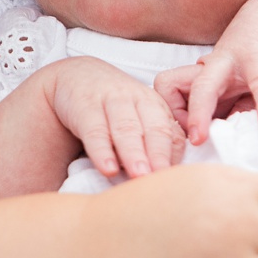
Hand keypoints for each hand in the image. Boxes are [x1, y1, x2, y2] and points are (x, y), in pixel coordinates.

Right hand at [44, 56, 184, 178]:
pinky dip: (101, 150)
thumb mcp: (139, 118)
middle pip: (154, 129)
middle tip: (164, 180)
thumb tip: (169, 181)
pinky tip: (108, 168)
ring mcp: (112, 100)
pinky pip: (95, 129)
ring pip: (126, 128)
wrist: (78, 75)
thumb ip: (154, 144)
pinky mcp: (85, 105)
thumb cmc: (115, 107)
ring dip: (134, 153)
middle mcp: (139, 100)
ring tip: (140, 176)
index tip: (180, 182)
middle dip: (160, 155)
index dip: (176, 158)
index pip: (173, 134)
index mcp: (157, 107)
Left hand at [156, 0, 257, 141]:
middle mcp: (208, 69)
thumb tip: (228, 143)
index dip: (174, 119)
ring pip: (202, 87)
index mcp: (202, 79)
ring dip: (198, 113)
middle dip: (169, 118)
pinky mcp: (256, 55)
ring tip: (201, 139)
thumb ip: (238, 116)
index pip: (168, 95)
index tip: (189, 142)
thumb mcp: (248, 93)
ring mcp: (229, 61)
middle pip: (168, 86)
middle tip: (180, 147)